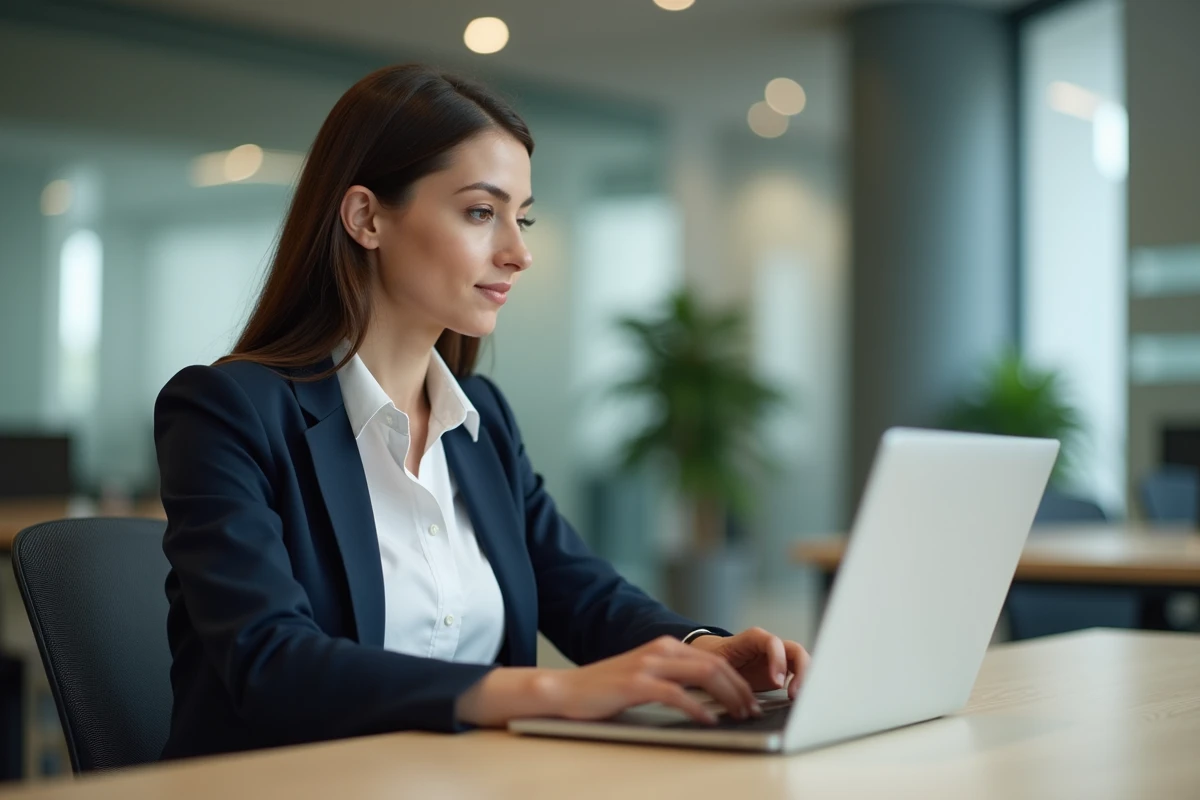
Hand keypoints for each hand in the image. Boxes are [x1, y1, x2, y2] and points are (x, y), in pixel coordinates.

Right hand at [455, 635, 759, 727]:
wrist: (566, 690)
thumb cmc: (606, 690)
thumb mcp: (646, 677)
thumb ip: (674, 680)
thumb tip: (709, 699)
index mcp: (666, 646)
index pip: (715, 661)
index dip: (739, 683)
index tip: (751, 703)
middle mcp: (661, 650)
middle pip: (716, 666)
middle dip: (741, 691)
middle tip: (753, 712)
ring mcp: (648, 665)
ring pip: (704, 675)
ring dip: (728, 698)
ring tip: (740, 716)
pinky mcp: (636, 684)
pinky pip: (677, 695)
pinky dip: (698, 709)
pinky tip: (709, 721)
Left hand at [688, 627, 809, 700]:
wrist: (714, 656)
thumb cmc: (715, 656)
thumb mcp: (716, 662)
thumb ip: (727, 673)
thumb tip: (731, 692)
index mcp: (753, 639)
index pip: (773, 642)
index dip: (778, 660)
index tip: (777, 683)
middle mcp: (770, 646)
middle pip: (796, 651)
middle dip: (801, 672)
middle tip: (795, 695)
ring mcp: (778, 657)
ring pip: (801, 663)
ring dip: (805, 680)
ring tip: (799, 700)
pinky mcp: (782, 670)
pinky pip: (799, 674)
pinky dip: (802, 686)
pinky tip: (797, 701)